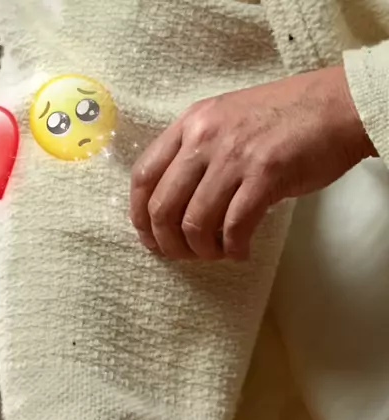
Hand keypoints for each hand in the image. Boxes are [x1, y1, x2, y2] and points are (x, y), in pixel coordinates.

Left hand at [130, 65, 376, 261]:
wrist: (336, 106)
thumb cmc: (284, 117)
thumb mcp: (226, 119)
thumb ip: (198, 152)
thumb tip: (177, 203)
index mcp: (191, 123)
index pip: (143, 177)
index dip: (140, 217)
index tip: (151, 240)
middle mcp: (205, 138)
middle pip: (163, 208)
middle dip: (169, 244)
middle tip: (185, 256)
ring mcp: (234, 157)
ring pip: (195, 224)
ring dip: (202, 251)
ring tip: (218, 254)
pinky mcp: (265, 176)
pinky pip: (234, 228)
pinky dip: (233, 249)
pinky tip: (241, 252)